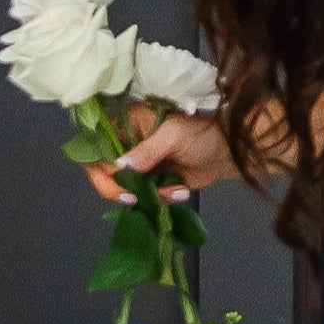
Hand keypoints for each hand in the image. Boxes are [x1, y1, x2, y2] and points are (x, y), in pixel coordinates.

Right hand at [83, 102, 235, 206]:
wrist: (228, 152)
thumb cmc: (202, 133)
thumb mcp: (174, 137)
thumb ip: (147, 151)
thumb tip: (119, 166)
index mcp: (127, 125)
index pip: (95, 146)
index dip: (99, 166)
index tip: (117, 180)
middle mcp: (127, 145)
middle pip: (102, 172)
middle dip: (119, 189)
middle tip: (137, 197)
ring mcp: (138, 165)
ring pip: (122, 189)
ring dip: (145, 195)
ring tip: (171, 188)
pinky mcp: (151, 182)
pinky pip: (143, 197)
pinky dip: (160, 198)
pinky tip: (180, 190)